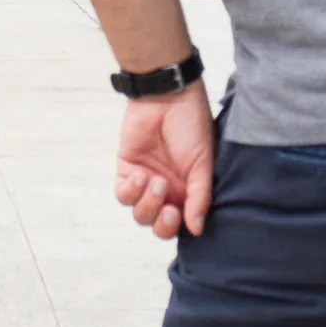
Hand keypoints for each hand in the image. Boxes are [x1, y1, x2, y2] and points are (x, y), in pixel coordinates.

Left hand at [113, 82, 216, 239]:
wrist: (167, 97)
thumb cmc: (191, 126)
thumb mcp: (203, 163)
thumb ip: (199, 196)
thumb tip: (197, 229)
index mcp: (188, 192)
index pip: (180, 225)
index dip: (177, 228)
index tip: (180, 215)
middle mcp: (168, 191)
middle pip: (157, 225)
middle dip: (161, 223)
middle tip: (168, 209)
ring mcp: (146, 182)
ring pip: (139, 213)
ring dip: (147, 204)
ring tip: (155, 182)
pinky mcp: (127, 169)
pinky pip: (123, 194)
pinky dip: (130, 192)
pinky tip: (139, 176)